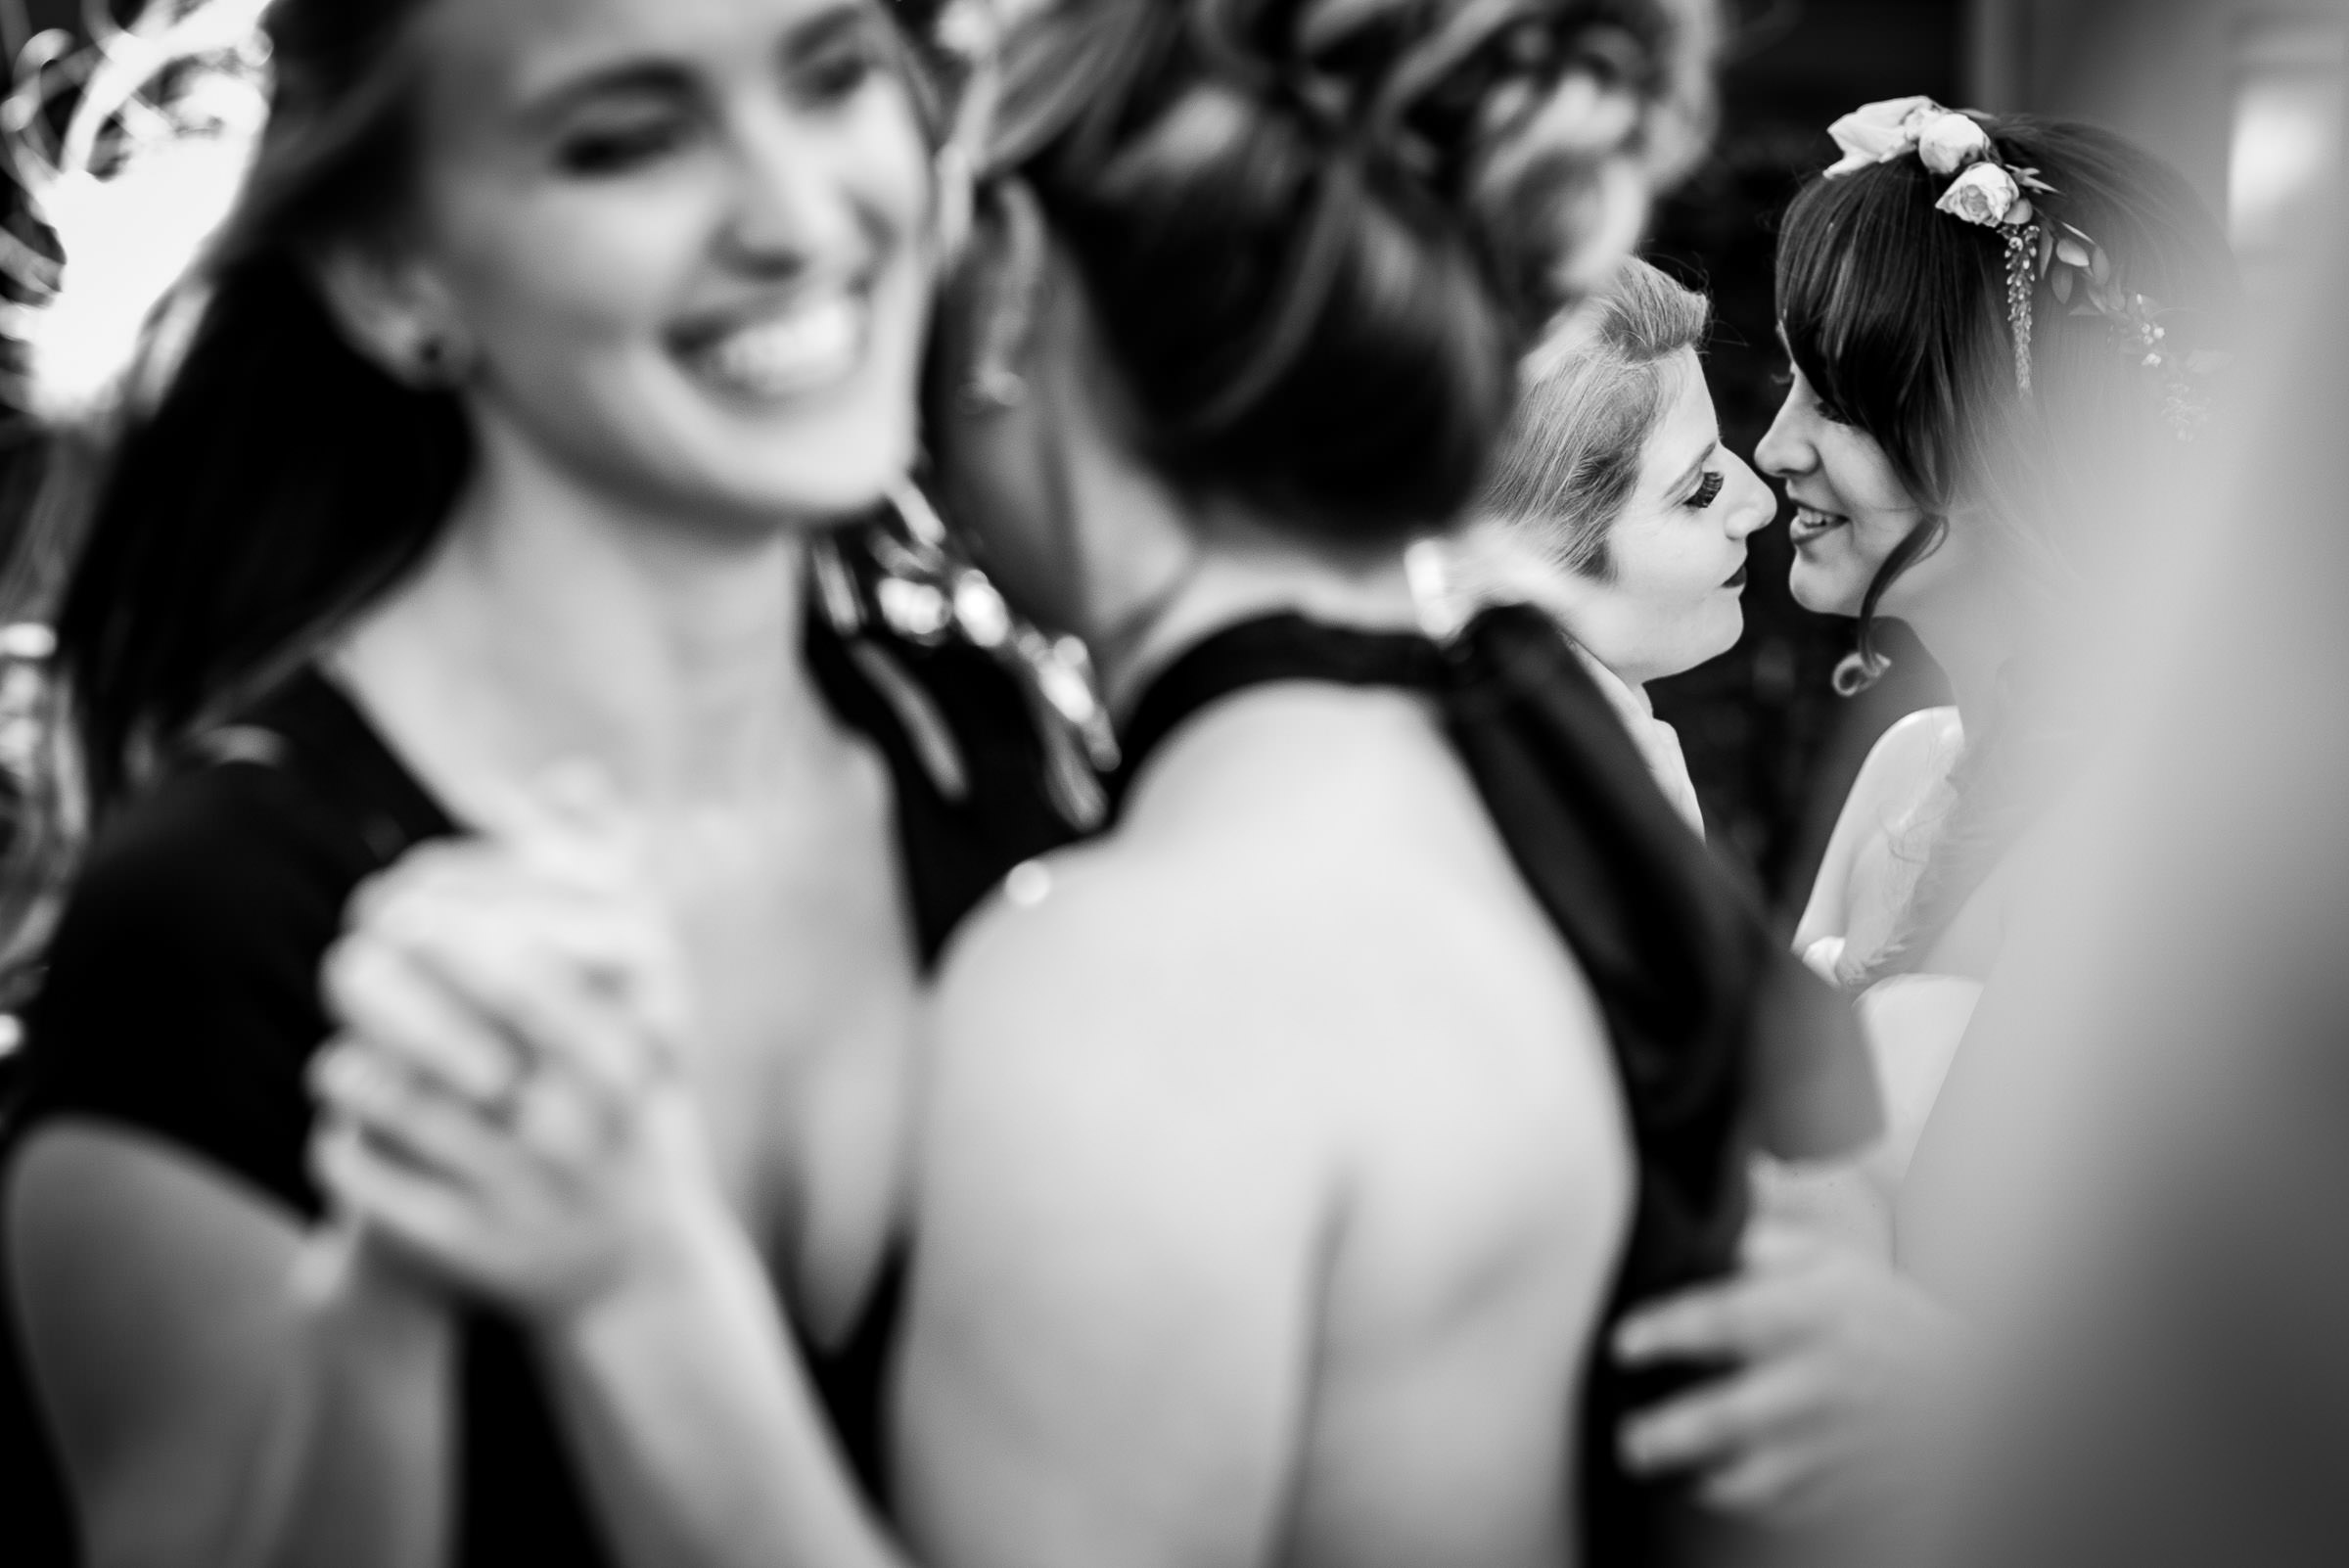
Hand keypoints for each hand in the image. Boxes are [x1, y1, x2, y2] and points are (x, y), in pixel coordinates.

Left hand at [310, 804, 726, 1326]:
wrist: (639, 1265)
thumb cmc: (631, 1095)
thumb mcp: (651, 988)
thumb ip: (612, 876)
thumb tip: (567, 773)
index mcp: (631, 1049)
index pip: (518, 959)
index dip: (438, 913)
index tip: (402, 891)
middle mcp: (583, 1121)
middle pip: (440, 1026)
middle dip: (378, 974)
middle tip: (356, 949)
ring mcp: (524, 1191)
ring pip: (384, 1099)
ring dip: (348, 1055)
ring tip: (350, 1038)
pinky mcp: (467, 1253)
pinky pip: (362, 1176)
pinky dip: (338, 1139)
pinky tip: (347, 1118)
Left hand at [1613, 1223, 1963, 1521]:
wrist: (1966, 1384)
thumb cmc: (1884, 1315)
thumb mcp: (1834, 1259)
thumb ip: (1769, 1241)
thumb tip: (1724, 1232)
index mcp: (1812, 1313)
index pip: (1725, 1320)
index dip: (1666, 1332)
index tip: (1622, 1346)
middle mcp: (1821, 1379)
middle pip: (1731, 1415)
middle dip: (1669, 1433)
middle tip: (1629, 1439)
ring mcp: (1837, 1438)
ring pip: (1760, 1478)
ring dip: (1706, 1484)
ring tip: (1668, 1476)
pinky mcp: (1852, 1481)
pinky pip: (1792, 1507)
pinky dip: (1753, 1509)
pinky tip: (1719, 1494)